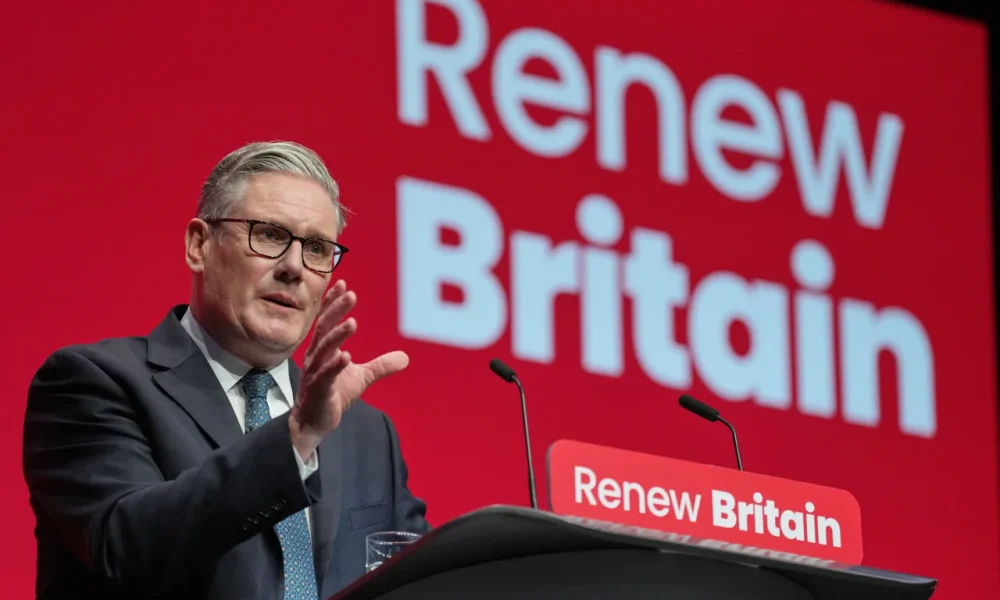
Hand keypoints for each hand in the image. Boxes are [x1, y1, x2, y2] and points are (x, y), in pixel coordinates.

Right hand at [289, 280, 408, 458]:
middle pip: (325, 328)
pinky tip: (345, 356)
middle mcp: (316, 357)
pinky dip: (334, 365)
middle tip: (350, 294)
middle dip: (336, 310)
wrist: (316, 422)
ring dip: (338, 335)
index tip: (342, 283)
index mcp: (323, 350)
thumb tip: (406, 357)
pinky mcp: (318, 391)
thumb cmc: (333, 395)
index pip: (326, 320)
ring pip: (324, 350)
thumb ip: (380, 365)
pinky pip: (325, 376)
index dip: (333, 302)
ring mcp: (315, 373)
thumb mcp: (362, 377)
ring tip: (352, 322)